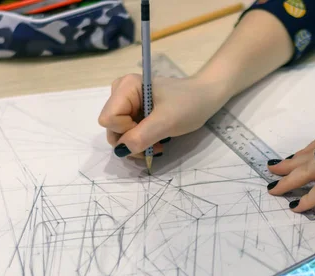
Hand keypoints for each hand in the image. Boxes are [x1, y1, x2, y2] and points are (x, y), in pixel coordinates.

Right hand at [98, 74, 227, 157]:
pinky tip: (157, 141)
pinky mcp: (135, 111)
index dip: (125, 131)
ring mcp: (127, 103)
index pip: (108, 119)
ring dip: (136, 144)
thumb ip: (141, 136)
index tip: (148, 130)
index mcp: (125, 86)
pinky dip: (141, 141)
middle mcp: (121, 92)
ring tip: (158, 144)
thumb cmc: (189, 104)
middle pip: (111, 127)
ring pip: (118, 133)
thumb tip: (120, 150)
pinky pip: (128, 132)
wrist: (206, 97)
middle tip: (154, 146)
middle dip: (130, 142)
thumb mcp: (166, 122)